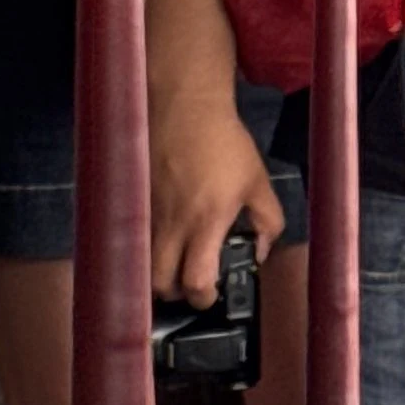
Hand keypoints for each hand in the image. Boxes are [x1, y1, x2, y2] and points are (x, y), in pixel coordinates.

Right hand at [150, 87, 282, 302]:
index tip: (212, 294)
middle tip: (188, 285)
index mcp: (206, 222)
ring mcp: (149, 213)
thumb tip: (260, 253)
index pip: (196, 282)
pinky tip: (161, 239)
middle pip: (160, 284)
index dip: (203, 299)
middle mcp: (173, 224)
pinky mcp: (136, 200)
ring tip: (175, 265)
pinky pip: (136, 238)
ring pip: (143, 264)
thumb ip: (268, 222)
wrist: (185, 105)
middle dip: (174, 295)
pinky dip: (147, 248)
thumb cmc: (225, 143)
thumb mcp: (258, 182)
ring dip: (159, 273)